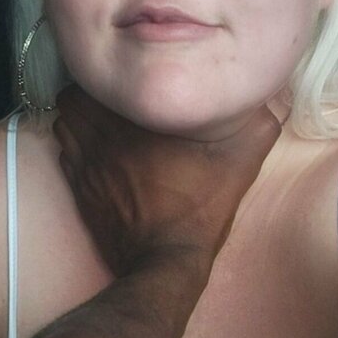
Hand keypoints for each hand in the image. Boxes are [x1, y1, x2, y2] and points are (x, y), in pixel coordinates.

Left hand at [53, 86, 280, 276]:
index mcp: (134, 123)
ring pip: (63, 126)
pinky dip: (75, 148)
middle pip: (71, 100)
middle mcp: (100, 140)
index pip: (96, 82)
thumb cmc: (198, 208)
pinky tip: (98, 153)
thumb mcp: (239, 165)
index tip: (127, 78)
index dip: (109, 76)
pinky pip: (66, 156)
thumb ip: (257, 127)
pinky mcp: (80, 191)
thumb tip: (274, 99)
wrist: (165, 261)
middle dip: (88, 94)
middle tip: (111, 96)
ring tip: (100, 120)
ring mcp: (85, 167)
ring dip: (77, 120)